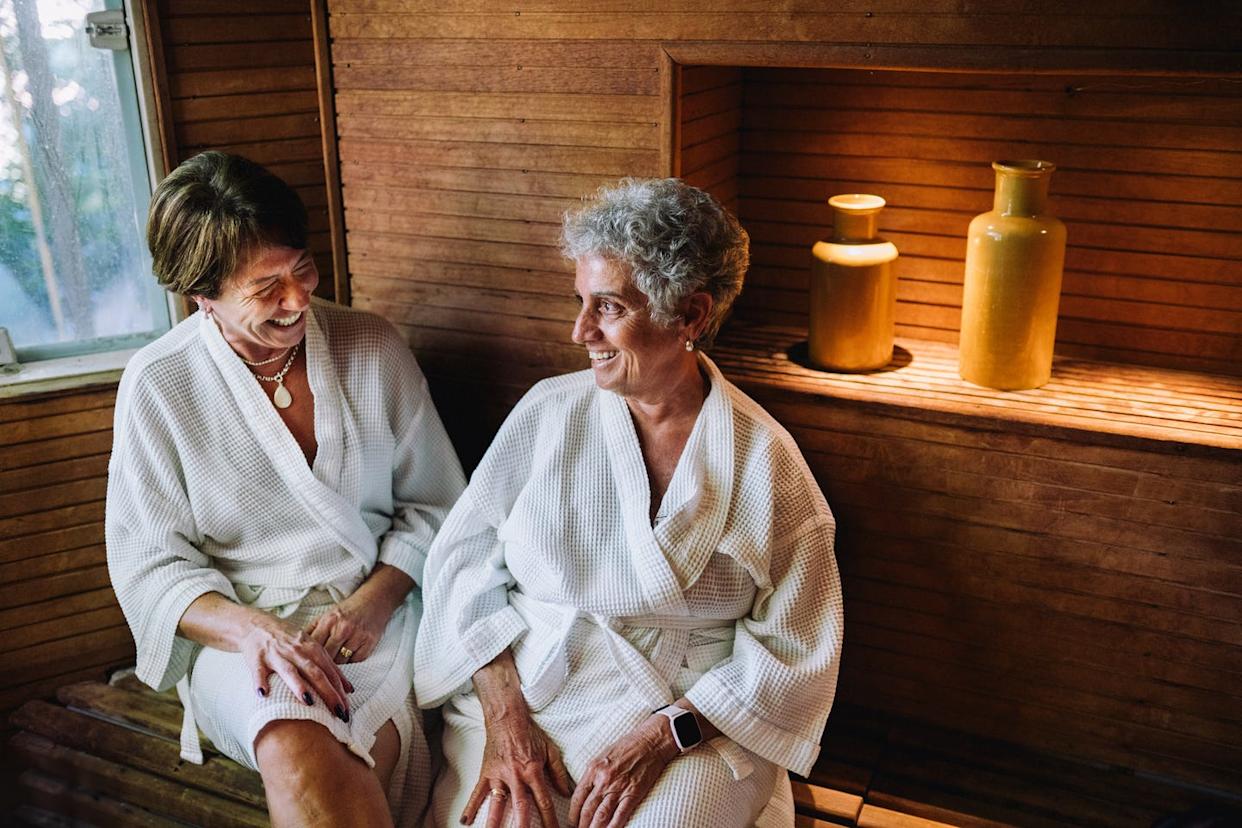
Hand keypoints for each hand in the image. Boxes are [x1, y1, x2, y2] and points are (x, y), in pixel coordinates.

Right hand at [240, 612, 353, 720]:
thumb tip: (349, 689)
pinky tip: (263, 694)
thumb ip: (329, 667)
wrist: (259, 625)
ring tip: (309, 702)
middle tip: (339, 712)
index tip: (347, 711)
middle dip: (329, 693)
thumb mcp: (312, 648)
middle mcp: (297, 652)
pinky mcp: (257, 659)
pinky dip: (261, 682)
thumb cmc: (289, 641)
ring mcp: (277, 655)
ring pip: (290, 671)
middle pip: (316, 673)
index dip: (340, 691)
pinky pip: (259, 672)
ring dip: (299, 686)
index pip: (330, 672)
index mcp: (313, 649)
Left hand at [305, 591, 389, 664]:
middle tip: (316, 671)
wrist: (374, 602)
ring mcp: (357, 637)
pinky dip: (350, 663)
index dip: (308, 657)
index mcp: (329, 621)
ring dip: (335, 665)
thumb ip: (311, 631)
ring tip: (331, 666)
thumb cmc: (347, 611)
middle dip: (321, 664)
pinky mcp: (369, 644)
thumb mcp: (326, 616)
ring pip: (341, 662)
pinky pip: (355, 662)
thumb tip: (295, 647)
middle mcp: (343, 628)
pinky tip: (347, 659)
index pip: (314, 645)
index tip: (303, 665)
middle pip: (327, 656)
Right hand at [463, 709, 573, 827]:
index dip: (550, 820)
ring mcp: (499, 776)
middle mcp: (516, 776)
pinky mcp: (486, 773)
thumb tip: (566, 792)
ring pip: (497, 804)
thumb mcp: (550, 750)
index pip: (544, 802)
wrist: (507, 718)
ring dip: (495, 822)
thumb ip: (558, 772)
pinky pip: (477, 793)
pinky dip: (471, 807)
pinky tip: (465, 821)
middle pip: (521, 807)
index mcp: (533, 771)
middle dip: (524, 826)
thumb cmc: (529, 734)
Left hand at [568, 717, 676, 827]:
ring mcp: (618, 788)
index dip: (572, 814)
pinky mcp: (633, 794)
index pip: (577, 797)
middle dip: (580, 826)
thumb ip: (593, 774)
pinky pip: (620, 816)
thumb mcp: (603, 756)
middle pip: (587, 810)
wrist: (650, 742)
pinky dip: (613, 827)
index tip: (571, 823)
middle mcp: (603, 780)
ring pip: (601, 815)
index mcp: (593, 769)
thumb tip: (586, 793)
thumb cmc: (627, 746)